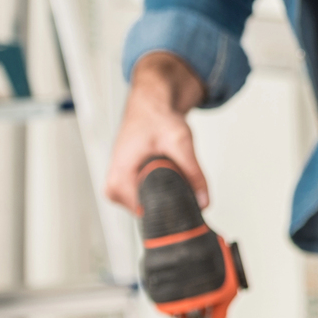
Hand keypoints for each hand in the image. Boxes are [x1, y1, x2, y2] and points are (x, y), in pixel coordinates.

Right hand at [106, 53, 207, 213]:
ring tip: (168, 165)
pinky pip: (147, 198)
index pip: (148, 213)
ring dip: (166, 191)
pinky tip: (164, 169)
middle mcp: (114, 188)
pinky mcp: (126, 187)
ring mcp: (118, 189)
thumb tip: (203, 201)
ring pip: (151, 206)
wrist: (149, 105)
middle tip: (179, 172)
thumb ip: (194, 173)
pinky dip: (161, 188)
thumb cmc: (156, 118)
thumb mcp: (180, 143)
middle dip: (170, 198)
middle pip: (150, 211)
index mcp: (120, 180)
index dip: (172, 207)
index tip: (187, 198)